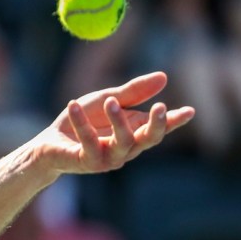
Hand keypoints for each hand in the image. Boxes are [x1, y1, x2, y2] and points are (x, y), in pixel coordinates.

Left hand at [36, 71, 194, 173]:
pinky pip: (89, 143)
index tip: (190, 111)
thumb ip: (133, 91)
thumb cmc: (84, 120)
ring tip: (111, 100)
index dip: (174, 121)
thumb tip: (164, 77)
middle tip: (159, 106)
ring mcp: (108, 159)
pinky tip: (73, 104)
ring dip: (118, 121)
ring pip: (123, 143)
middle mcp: (126, 149)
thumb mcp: (108, 99)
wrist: (51, 142)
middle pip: (148, 140)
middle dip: (156, 124)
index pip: (159, 128)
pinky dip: (82, 123)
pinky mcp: (87, 162)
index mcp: (135, 132)